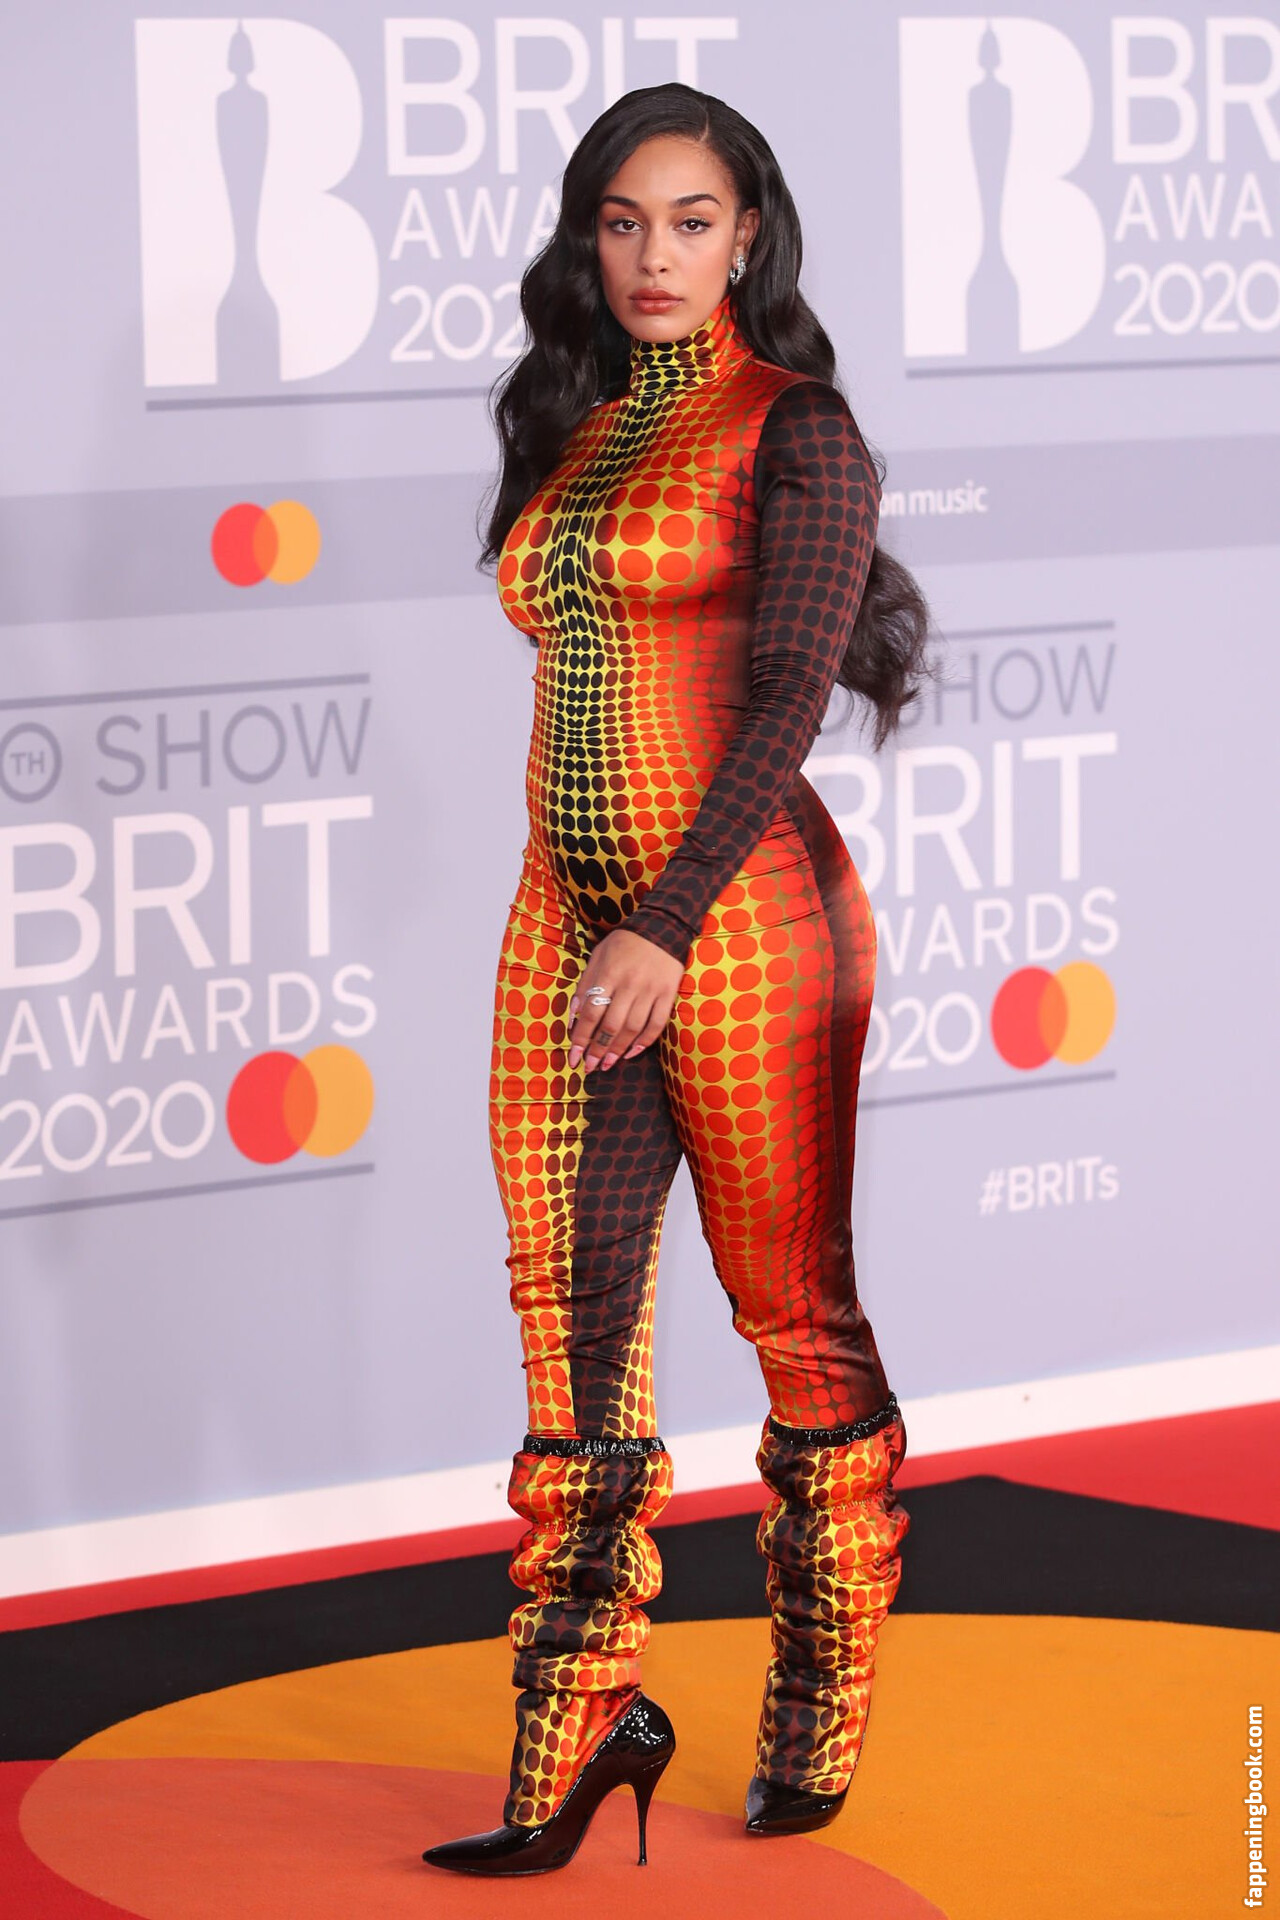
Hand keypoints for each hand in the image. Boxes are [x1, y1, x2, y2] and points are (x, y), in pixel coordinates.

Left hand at [567, 929, 683, 1071]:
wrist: (661, 928)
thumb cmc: (624, 944)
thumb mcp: (598, 956)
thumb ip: (584, 985)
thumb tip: (573, 1017)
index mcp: (608, 973)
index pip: (591, 1013)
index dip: (581, 1038)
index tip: (574, 1056)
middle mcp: (629, 984)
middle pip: (611, 1025)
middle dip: (597, 1050)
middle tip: (589, 1067)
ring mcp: (651, 990)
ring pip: (633, 1028)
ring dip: (618, 1050)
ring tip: (606, 1065)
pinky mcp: (669, 994)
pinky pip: (656, 1024)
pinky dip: (644, 1041)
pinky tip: (631, 1053)